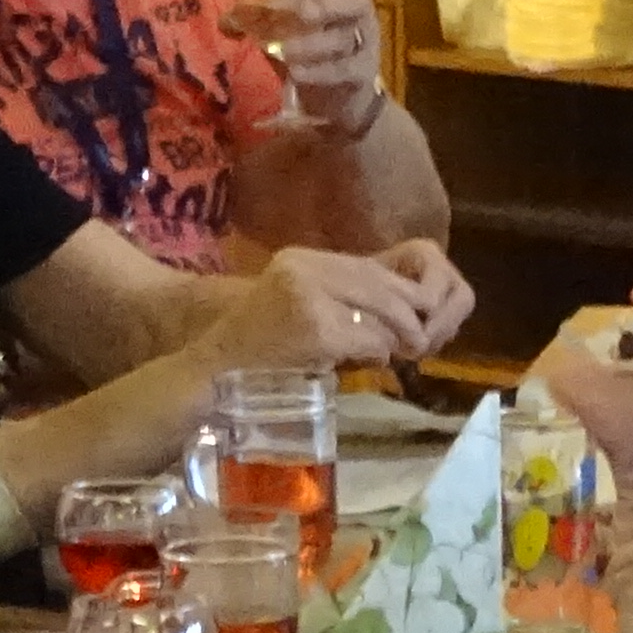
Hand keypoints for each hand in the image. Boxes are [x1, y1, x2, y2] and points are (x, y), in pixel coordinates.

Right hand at [233, 243, 478, 376]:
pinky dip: (378, 354)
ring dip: (395, 337)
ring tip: (396, 351)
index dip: (398, 291)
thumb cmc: (257, 348)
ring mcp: (310, 299)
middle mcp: (305, 270)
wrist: (212, 374)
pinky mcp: (317, 331)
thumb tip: (404, 304)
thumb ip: (341, 296)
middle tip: (420, 338)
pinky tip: (371, 363)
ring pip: (382, 311)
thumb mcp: (298, 304)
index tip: (416, 312)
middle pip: (380, 285)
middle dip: (407, 313)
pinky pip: (370, 340)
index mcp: (302, 259)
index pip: (367, 267)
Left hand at [263, 0, 390, 133]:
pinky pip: (344, 70)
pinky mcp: (361, 75)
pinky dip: (319, 71)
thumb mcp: (288, 30)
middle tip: (299, 12)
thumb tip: (225, 21)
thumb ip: (263, 20)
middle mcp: (357, 15)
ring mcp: (363, 45)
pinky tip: (297, 73)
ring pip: (344, 39)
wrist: (340, 96)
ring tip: (285, 50)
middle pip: (355, 1)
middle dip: (325, 5)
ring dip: (313, 44)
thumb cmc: (310, 51)